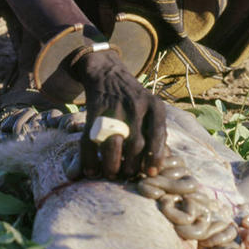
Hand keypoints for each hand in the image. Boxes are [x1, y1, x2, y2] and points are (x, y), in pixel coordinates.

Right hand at [74, 50, 165, 179]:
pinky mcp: (94, 111)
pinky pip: (90, 140)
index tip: (150, 173)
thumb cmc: (134, 98)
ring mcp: (114, 108)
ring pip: (113, 145)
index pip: (158, 134)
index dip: (154, 157)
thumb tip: (157, 163)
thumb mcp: (151, 106)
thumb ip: (156, 130)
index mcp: (154, 105)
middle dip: (131, 166)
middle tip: (127, 175)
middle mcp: (136, 106)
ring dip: (112, 165)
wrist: (108, 72)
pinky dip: (90, 159)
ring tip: (111, 174)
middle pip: (136, 145)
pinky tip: (91, 171)